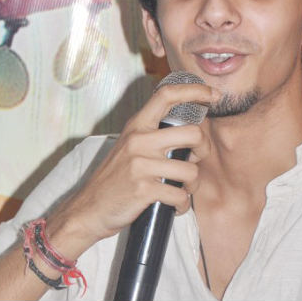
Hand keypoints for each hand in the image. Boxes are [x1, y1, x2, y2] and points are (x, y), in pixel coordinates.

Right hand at [46, 82, 219, 253]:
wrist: (88, 209)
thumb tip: (192, 133)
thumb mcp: (129, 146)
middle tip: (198, 160)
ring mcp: (141, 164)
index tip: (213, 95)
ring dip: (192, 186)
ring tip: (182, 190)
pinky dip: (181, 205)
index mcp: (137, 125)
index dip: (195, 91)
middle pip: (192, 134)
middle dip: (205, 149)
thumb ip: (153, 135)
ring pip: (191, 171)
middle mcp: (139, 140)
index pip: (167, 95)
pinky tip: (173, 206)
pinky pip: (180, 196)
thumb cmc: (114, 179)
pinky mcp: (144, 189)